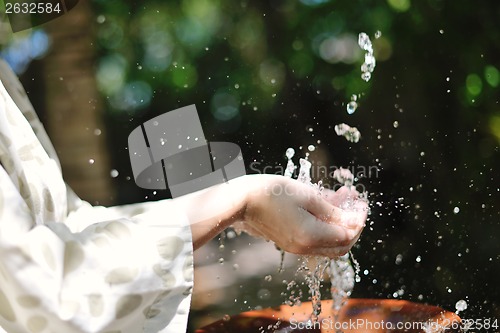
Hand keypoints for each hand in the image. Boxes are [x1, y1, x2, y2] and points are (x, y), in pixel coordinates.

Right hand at [235, 175, 367, 257]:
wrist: (241, 200)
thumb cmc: (273, 193)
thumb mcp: (307, 196)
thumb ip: (333, 211)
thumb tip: (354, 221)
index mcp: (311, 236)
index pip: (347, 235)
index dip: (359, 219)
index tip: (361, 201)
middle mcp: (304, 247)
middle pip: (340, 245)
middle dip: (352, 224)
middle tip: (355, 203)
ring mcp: (296, 246)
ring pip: (328, 242)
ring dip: (339, 222)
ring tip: (341, 196)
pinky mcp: (289, 241)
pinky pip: (315, 238)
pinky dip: (325, 224)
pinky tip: (324, 202)